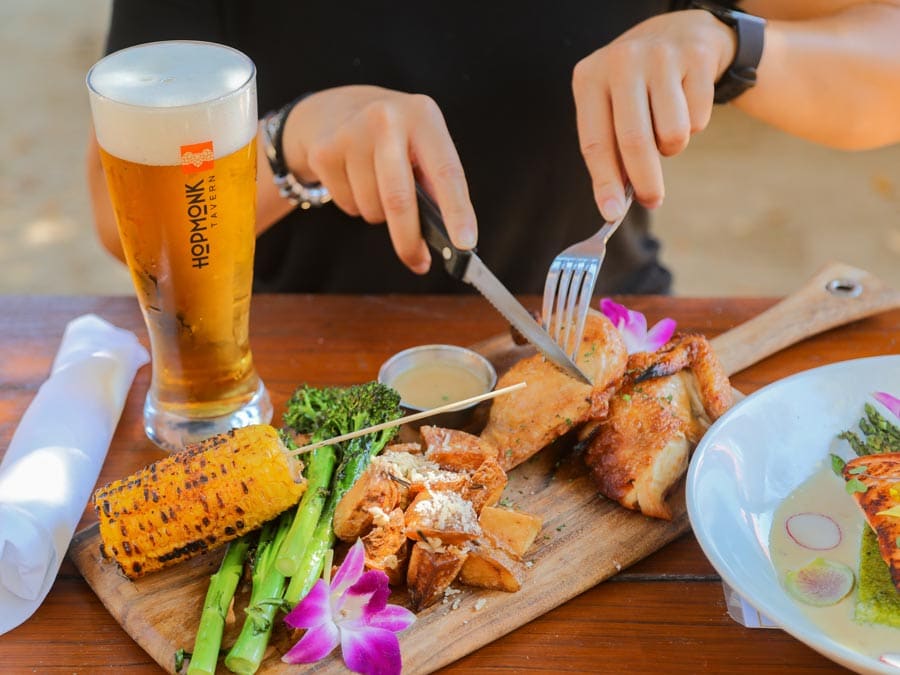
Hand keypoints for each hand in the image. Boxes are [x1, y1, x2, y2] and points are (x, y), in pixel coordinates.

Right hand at [281, 86, 476, 273]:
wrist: (336, 109)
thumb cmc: (394, 137)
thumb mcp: (422, 143)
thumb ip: (435, 183)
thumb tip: (449, 240)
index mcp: (423, 116)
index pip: (446, 172)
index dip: (457, 211)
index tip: (466, 244)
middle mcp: (386, 119)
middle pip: (399, 198)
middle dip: (409, 240)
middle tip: (419, 263)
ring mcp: (351, 134)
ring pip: (372, 208)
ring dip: (380, 216)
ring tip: (379, 189)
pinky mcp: (324, 152)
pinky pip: (347, 206)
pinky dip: (356, 206)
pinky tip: (355, 179)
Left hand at [573, 10, 736, 219]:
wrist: (679, 33)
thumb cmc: (636, 86)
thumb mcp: (610, 106)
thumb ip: (610, 149)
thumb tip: (616, 202)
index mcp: (589, 78)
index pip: (594, 142)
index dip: (604, 182)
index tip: (612, 213)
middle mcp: (621, 62)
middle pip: (634, 141)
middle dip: (645, 181)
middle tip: (652, 201)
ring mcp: (660, 56)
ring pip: (672, 133)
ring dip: (671, 148)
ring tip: (665, 130)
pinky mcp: (696, 58)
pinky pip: (698, 119)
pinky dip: (694, 126)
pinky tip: (685, 103)